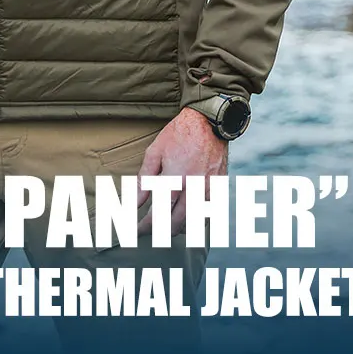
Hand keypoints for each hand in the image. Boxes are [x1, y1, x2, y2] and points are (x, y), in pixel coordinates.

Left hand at [136, 106, 227, 235]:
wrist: (208, 121)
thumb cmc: (179, 134)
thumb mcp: (155, 152)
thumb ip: (144, 179)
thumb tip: (134, 201)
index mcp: (175, 178)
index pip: (158, 214)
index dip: (146, 226)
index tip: (137, 230)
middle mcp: (193, 188)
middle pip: (175, 224)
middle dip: (160, 232)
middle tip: (149, 229)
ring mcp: (208, 190)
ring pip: (192, 223)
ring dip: (177, 228)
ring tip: (165, 224)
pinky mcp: (218, 189)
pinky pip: (208, 215)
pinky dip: (195, 221)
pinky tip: (185, 218)